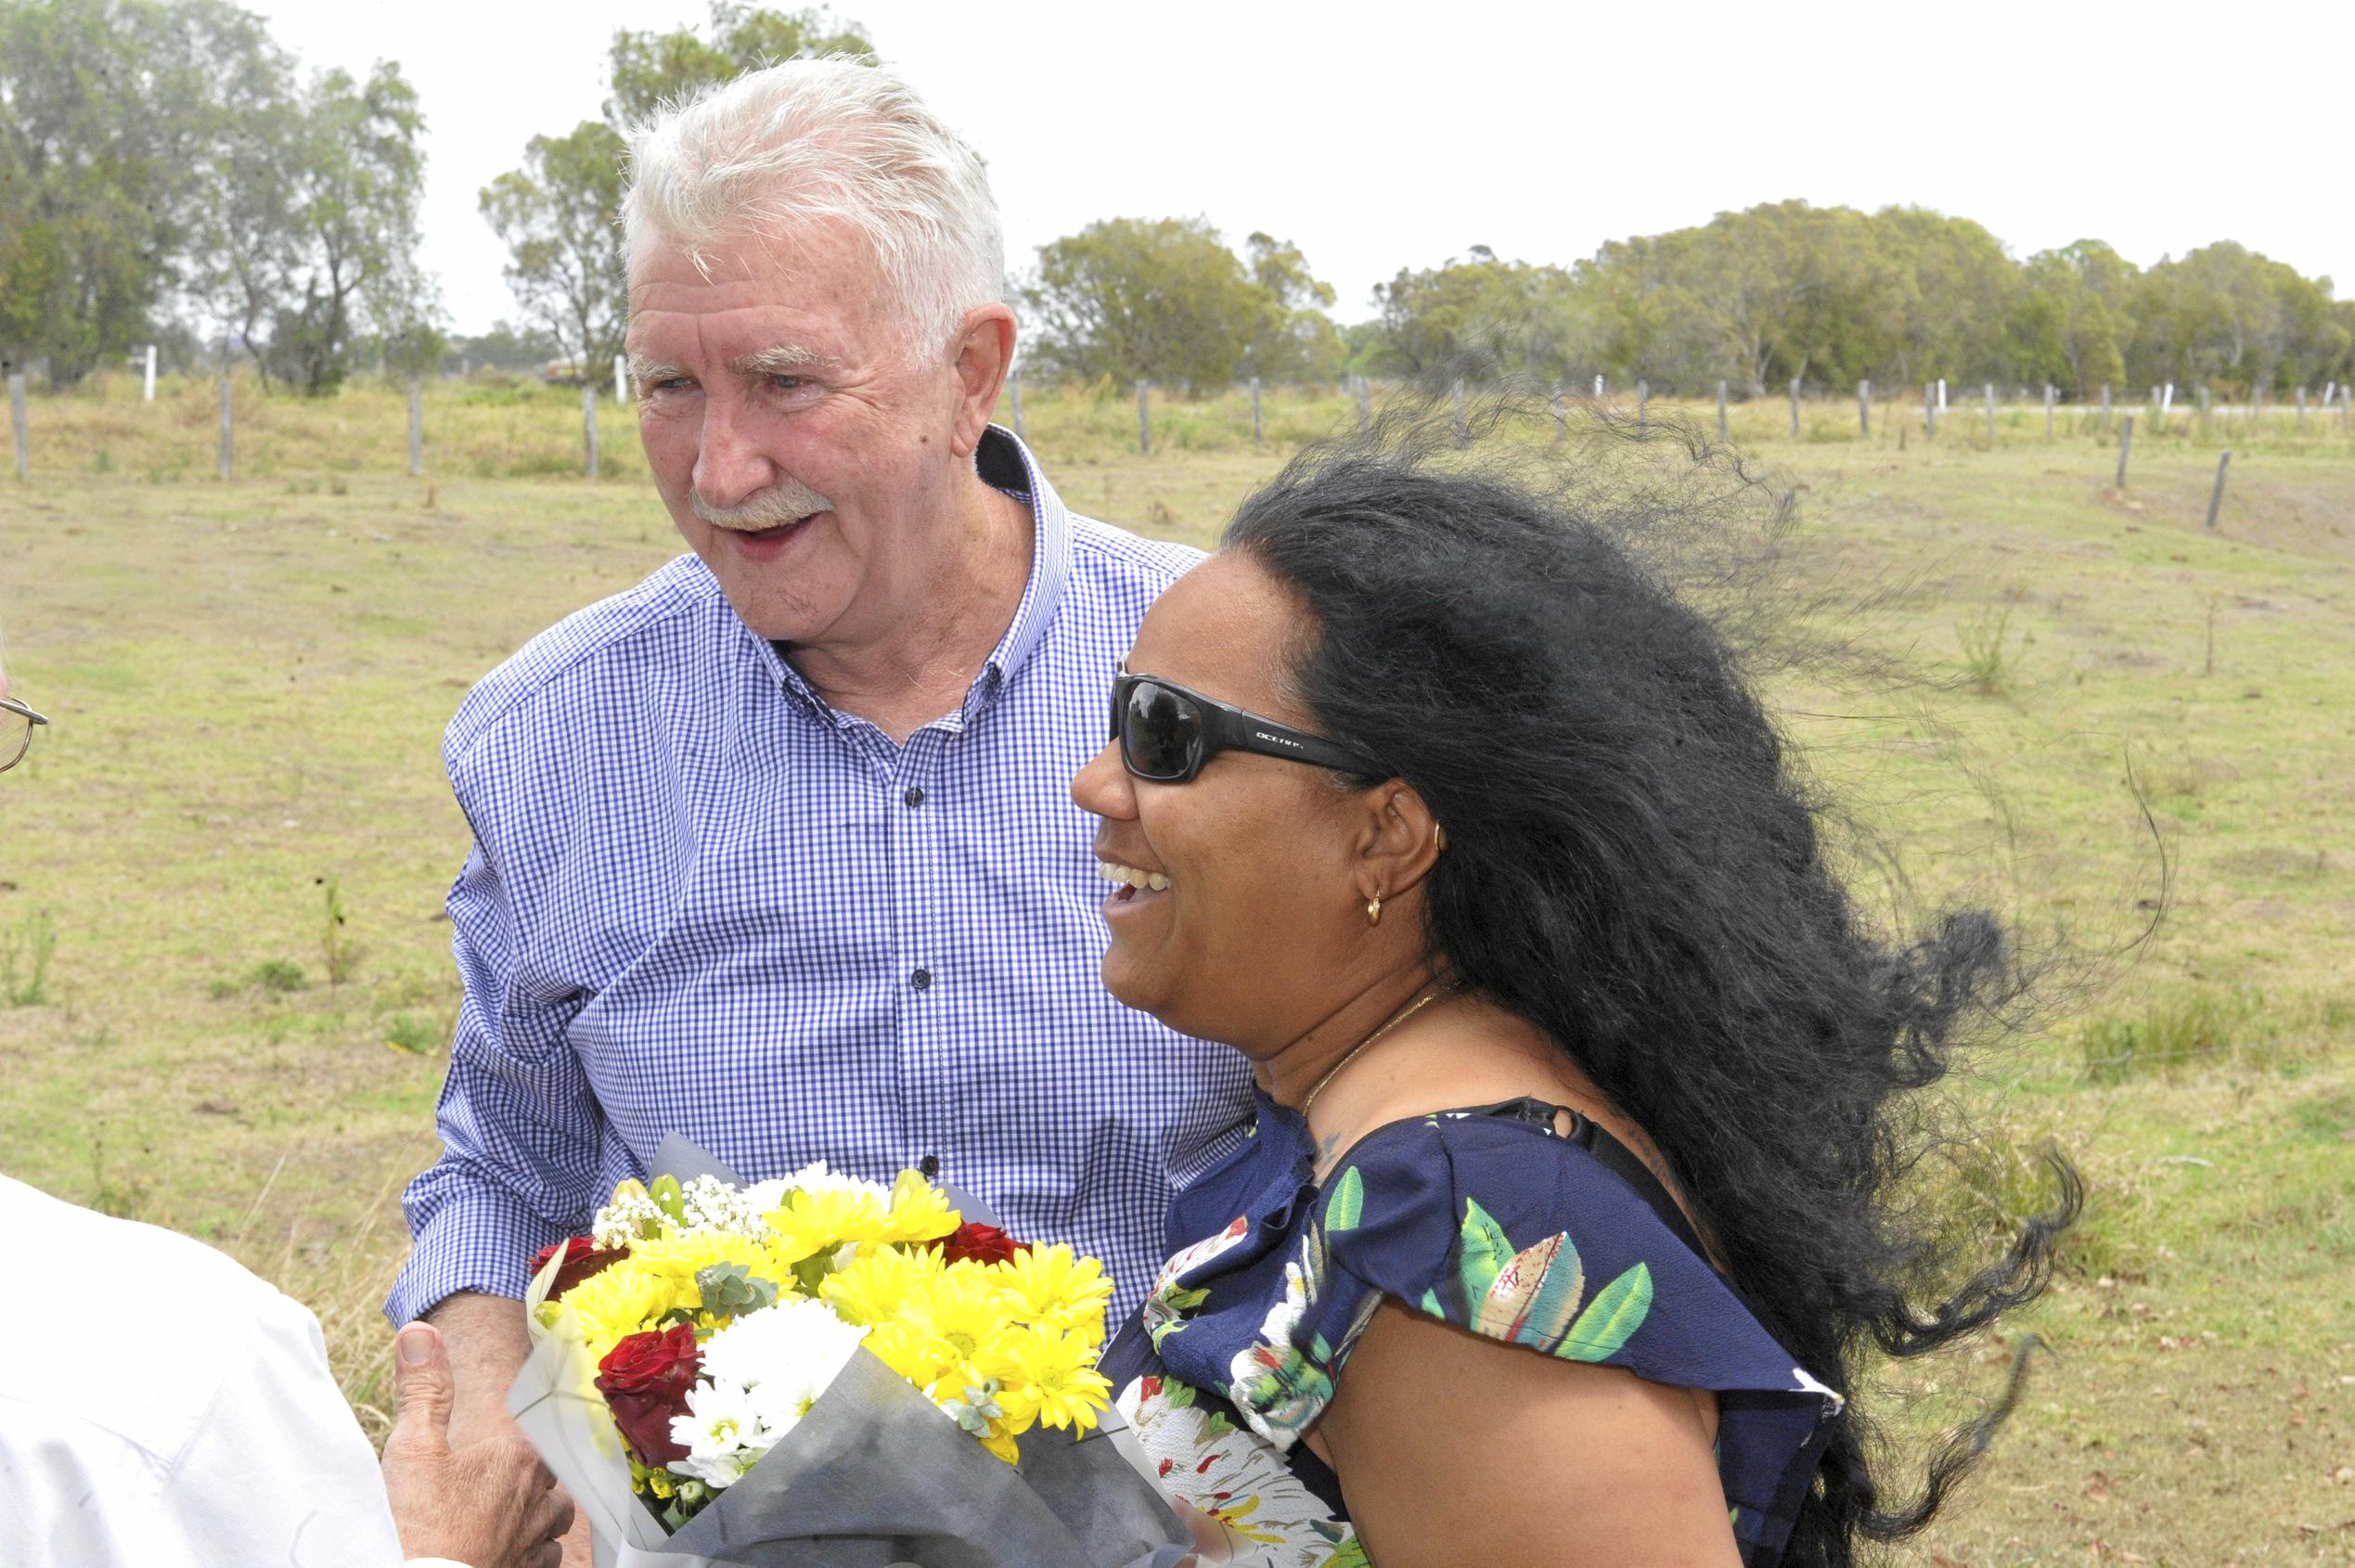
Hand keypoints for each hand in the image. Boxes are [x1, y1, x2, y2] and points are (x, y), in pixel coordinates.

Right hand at [383, 1321, 575, 1567]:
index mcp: (518, 1459)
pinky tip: (507, 1552)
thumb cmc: (416, 1524)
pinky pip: (545, 1559)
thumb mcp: (412, 1449)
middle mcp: (538, 1499)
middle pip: (549, 1479)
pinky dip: (532, 1554)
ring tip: (508, 1517)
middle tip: (495, 1482)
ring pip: (554, 1522)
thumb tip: (419, 1330)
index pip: (538, 1434)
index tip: (497, 1445)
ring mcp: (535, 1543)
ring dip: (538, 1517)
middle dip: (530, 1478)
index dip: (516, 1440)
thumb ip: (424, 1390)